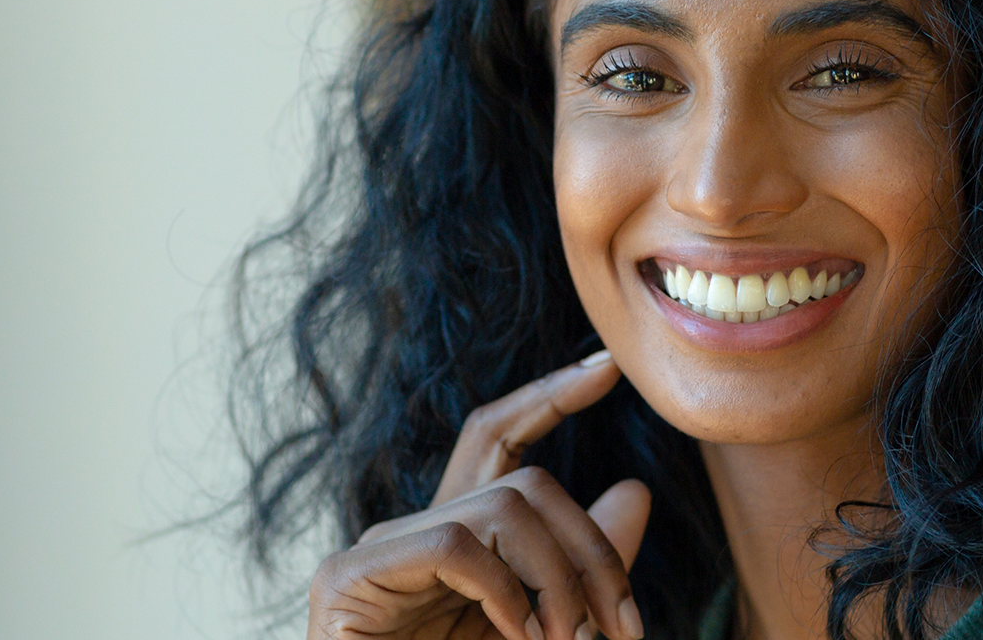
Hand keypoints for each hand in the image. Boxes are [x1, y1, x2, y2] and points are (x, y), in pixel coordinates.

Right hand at [307, 351, 651, 639]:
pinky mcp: (349, 579)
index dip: (547, 396)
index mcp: (453, 543)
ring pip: (502, 507)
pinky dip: (507, 593)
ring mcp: (374, 553)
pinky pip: (456, 544)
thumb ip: (582, 570)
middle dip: (589, 542)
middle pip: (520, 476)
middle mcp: (411, 534)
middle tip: (625, 627)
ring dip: (561, 579)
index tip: (606, 369)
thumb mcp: (544, 634)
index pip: (498, 438)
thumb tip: (633, 491)